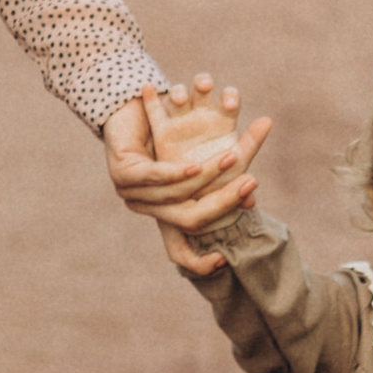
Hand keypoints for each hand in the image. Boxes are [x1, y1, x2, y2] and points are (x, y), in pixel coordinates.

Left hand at [103, 75, 271, 276]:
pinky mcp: (122, 172)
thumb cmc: (165, 135)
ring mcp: (129, 193)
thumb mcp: (197, 162)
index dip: (199, 262)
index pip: (178, 252)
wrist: (127, 109)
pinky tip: (197, 167)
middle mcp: (144, 207)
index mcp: (160, 212)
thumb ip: (220, 180)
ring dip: (207, 179)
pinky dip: (179, 173)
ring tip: (232, 160)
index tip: (223, 259)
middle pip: (189, 219)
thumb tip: (250, 202)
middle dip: (223, 202)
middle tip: (250, 183)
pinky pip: (155, 177)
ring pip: (176, 195)